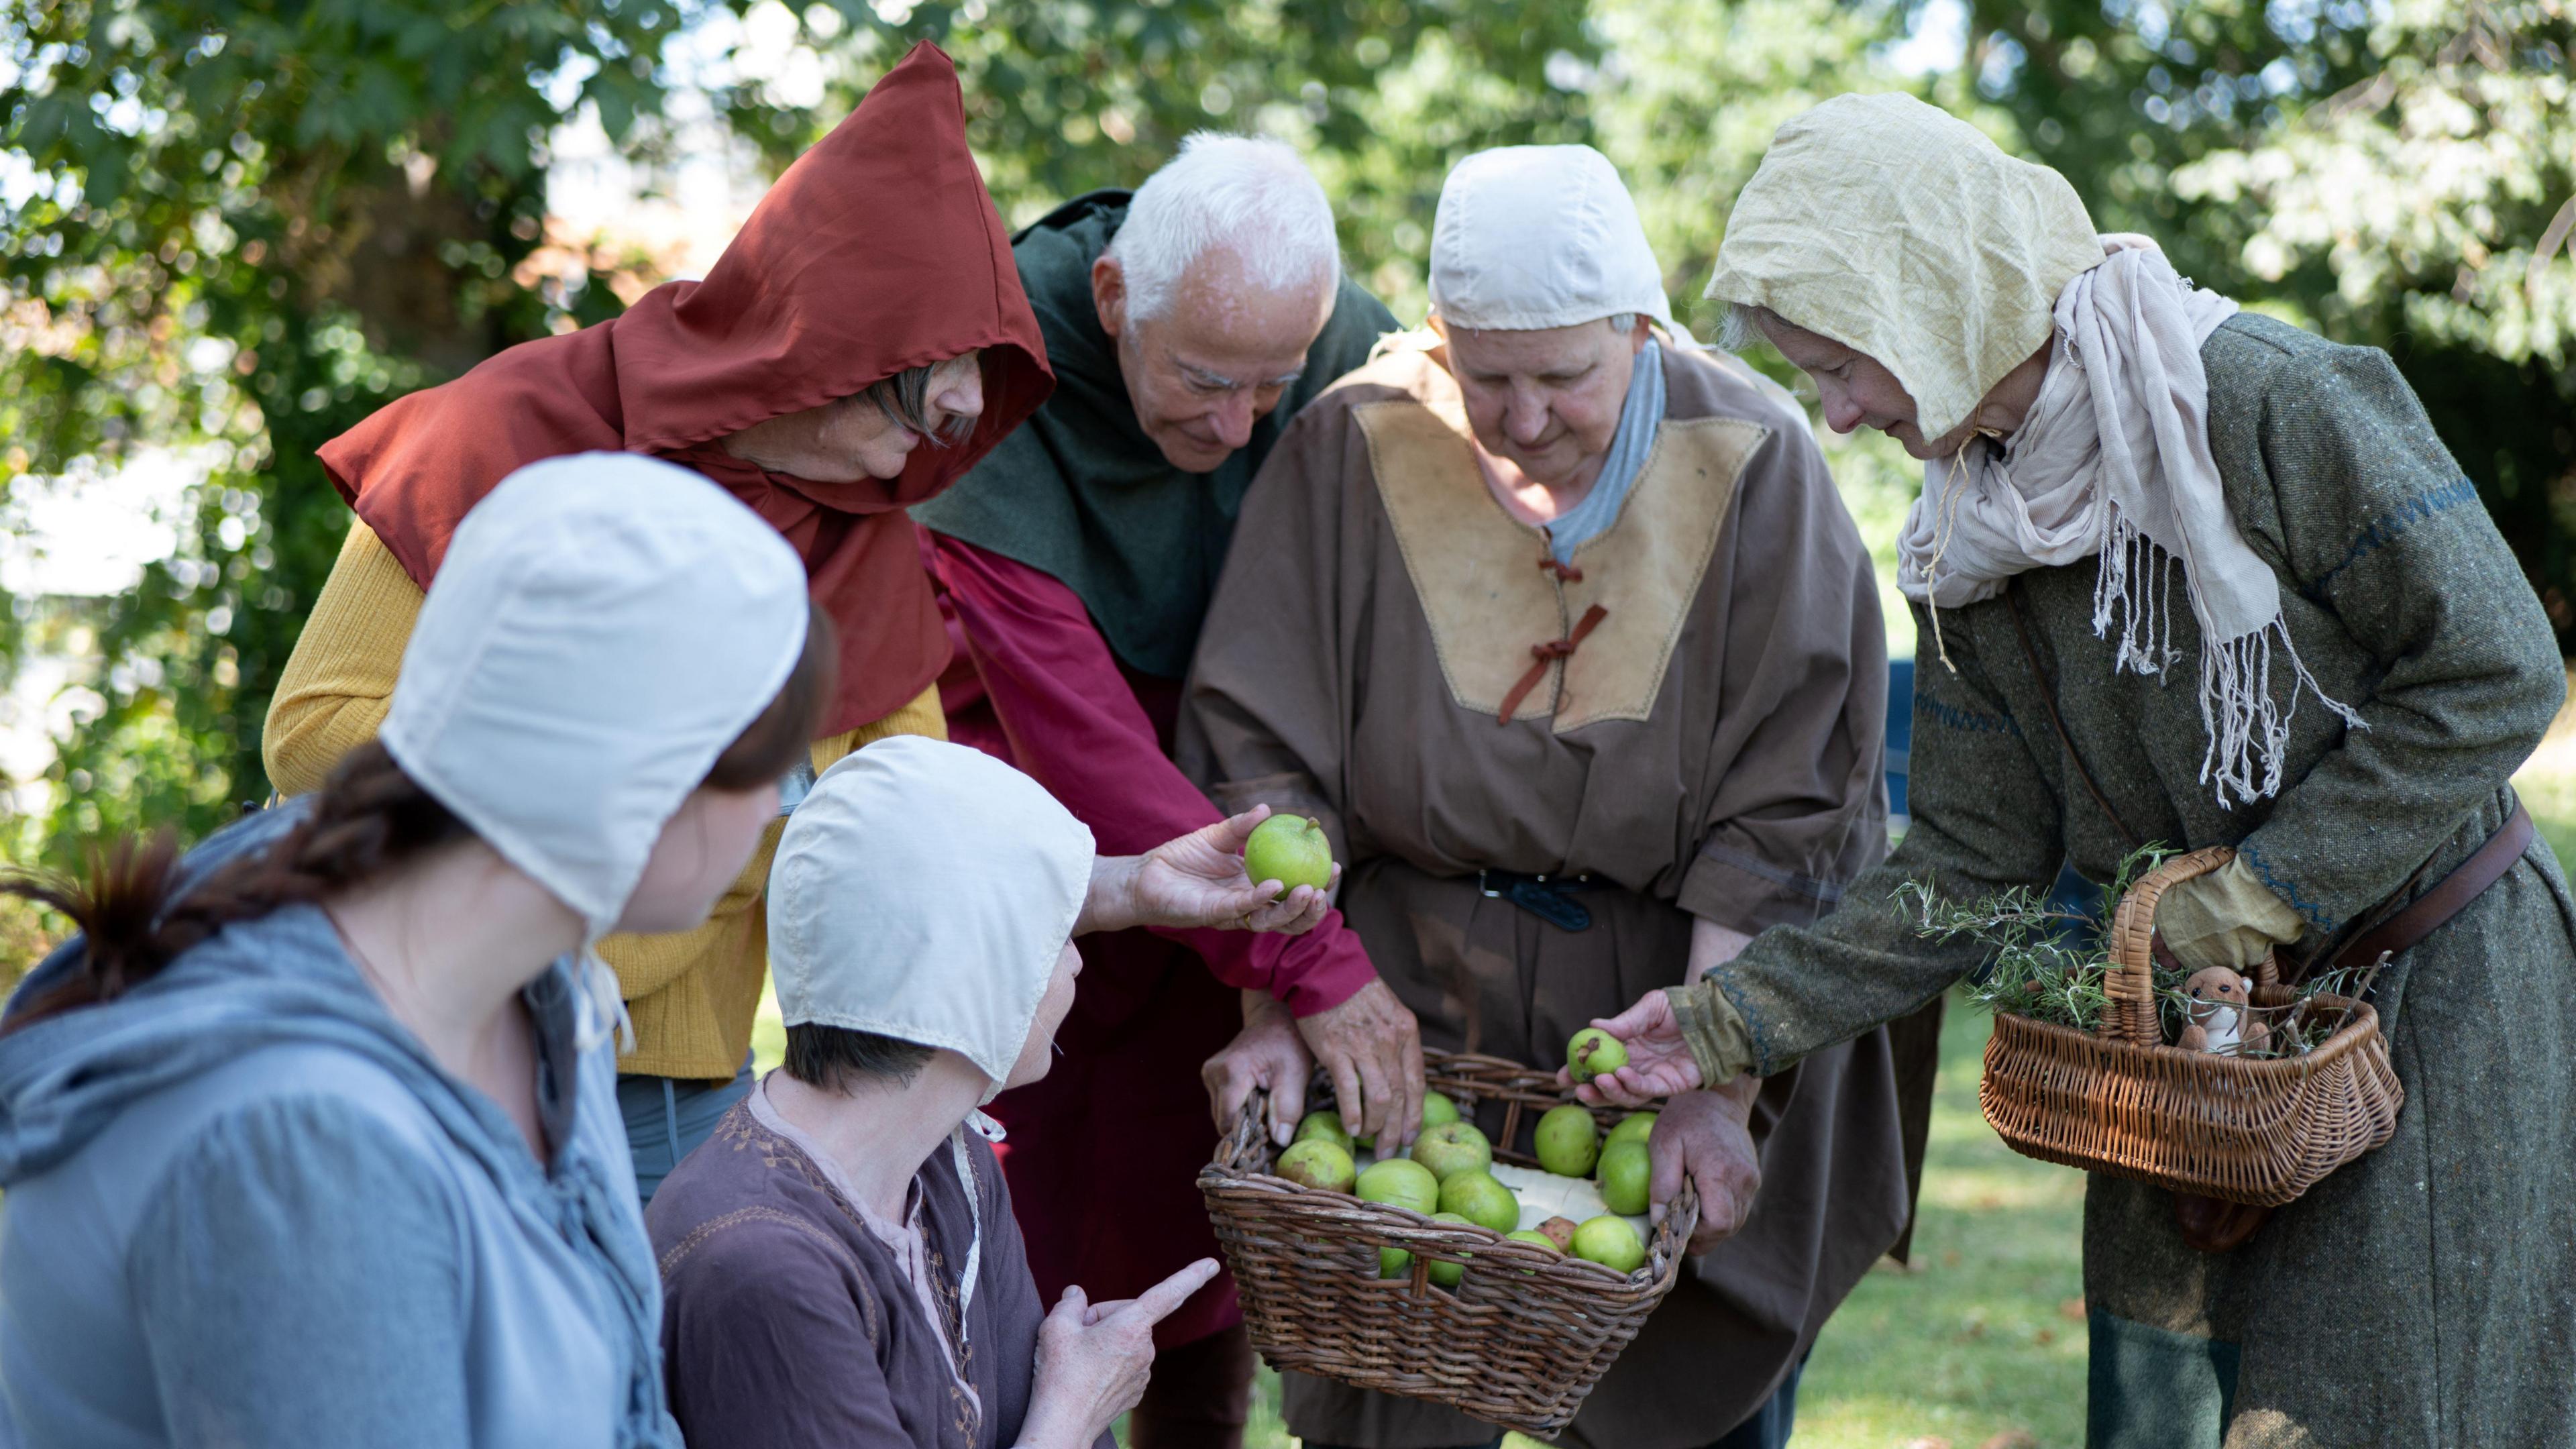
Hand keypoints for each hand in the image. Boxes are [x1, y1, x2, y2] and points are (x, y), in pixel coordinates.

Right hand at [1021, 1258, 1222, 1448]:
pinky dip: (1109, 1362)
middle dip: (1103, 1318)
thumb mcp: (1055, 1327)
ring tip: (1079, 1361)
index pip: (1168, 1293)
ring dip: (1105, 1341)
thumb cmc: (1059, 1374)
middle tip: (1076, 1337)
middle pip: (1128, 1315)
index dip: (1191, 1275)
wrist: (1063, 1425)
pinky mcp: (1137, 1390)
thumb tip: (1076, 1296)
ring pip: (1125, 1340)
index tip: (1213, 1265)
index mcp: (1132, 1326)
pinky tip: (1089, 1375)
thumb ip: (1070, 1303)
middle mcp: (1145, 1348)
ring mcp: (1144, 1372)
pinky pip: (1125, 1362)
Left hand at [1078, 806, 1339, 935]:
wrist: (1146, 874)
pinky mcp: (1214, 915)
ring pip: (1271, 920)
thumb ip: (1242, 826)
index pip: (1293, 890)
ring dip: (1293, 909)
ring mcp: (1233, 913)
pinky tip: (1275, 885)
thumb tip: (1267, 809)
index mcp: (1255, 886)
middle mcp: (1249, 904)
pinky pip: (1242, 909)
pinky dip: (1260, 899)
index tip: (1335, 865)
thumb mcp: (1217, 835)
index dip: (1317, 883)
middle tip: (1326, 887)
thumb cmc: (1181, 857)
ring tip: (1309, 892)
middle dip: (1313, 908)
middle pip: (1290, 915)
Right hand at [1203, 990, 1314, 1142]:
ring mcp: (1209, 1073)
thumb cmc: (1290, 1043)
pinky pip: (1222, 1104)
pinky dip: (1239, 1108)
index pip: (1228, 1121)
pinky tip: (1256, 1099)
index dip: (1248, 1136)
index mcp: (1231, 1072)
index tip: (1268, 1140)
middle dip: (1246, 1127)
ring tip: (1265, 1106)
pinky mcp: (1211, 1075)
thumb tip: (1280, 1141)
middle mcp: (1213, 1073)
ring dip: (1242, 1118)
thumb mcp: (1296, 1075)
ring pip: (1222, 1114)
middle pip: (1223, 1120)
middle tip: (1271, 1122)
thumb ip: (1288, 1108)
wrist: (1277, 1018)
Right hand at [1292, 978, 1423, 1153]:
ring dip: (1376, 1126)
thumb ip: (1394, 1040)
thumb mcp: (1386, 1010)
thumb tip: (1396, 1073)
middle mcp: (1390, 1041)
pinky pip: (1350, 1091)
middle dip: (1397, 1130)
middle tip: (1390, 1150)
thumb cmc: (1353, 989)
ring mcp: (1364, 1047)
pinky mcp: (1337, 1050)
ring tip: (1369, 1140)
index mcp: (1406, 1032)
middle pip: (1400, 1097)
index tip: (1411, 1135)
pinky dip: (1353, 1114)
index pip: (1416, 1082)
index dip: (1415, 1114)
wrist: (1323, 968)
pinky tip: (1351, 1127)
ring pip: (1380, 1099)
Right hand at [1557, 989, 1702, 1106]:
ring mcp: (1653, 1078)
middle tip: (1573, 1087)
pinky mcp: (1671, 1086)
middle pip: (1608, 1085)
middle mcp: (1637, 1066)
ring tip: (1598, 1080)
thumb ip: (1625, 1021)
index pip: (1599, 1064)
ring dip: (1609, 1091)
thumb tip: (1594, 1027)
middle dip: (1589, 1089)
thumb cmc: (1682, 1008)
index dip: (1581, 1071)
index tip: (1563, 1074)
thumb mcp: (1650, 1007)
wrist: (1713, 1017)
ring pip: (1625, 1093)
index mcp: (1628, 1048)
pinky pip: (1648, 1091)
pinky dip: (1632, 1086)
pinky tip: (1621, 1075)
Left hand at [1649, 1079, 1761, 1254]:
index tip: (1675, 1226)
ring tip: (1688, 1211)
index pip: (1718, 1223)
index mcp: (1720, 1171)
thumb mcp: (1663, 1144)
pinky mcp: (1753, 1179)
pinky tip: (1701, 1201)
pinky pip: (1738, 1209)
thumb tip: (1659, 1221)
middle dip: (1702, 1234)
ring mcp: (1752, 1180)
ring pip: (1735, 1223)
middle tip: (1677, 1224)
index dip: (1697, 1234)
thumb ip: (1661, 1184)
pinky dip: (1720, 1214)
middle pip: (1728, 1228)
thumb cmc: (1685, 1117)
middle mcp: (1743, 1179)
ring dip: (1711, 1226)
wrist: (1716, 1096)